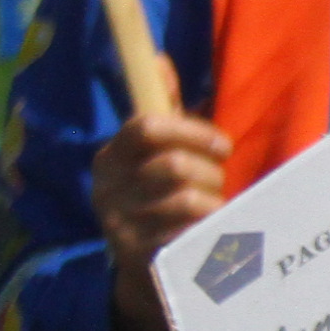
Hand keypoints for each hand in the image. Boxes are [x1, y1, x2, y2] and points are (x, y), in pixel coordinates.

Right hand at [92, 80, 228, 330]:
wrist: (145, 272)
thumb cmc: (161, 199)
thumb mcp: (156, 154)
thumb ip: (163, 108)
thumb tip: (158, 58)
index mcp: (111, 157)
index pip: (147, 127)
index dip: (193, 130)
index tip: (221, 146)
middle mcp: (107, 190)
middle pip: (175, 165)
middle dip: (210, 173)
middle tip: (217, 184)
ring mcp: (120, 227)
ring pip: (187, 200)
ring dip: (214, 203)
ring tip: (212, 210)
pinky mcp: (140, 260)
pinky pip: (191, 235)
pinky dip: (211, 231)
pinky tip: (212, 234)